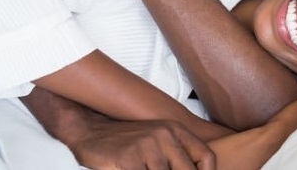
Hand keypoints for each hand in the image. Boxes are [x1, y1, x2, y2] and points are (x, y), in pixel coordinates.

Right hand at [73, 118, 215, 169]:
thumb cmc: (126, 143)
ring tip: (143, 169)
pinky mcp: (129, 159)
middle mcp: (164, 135)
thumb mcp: (156, 142)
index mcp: (175, 130)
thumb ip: (174, 156)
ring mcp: (147, 146)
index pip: (206, 157)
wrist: (90, 131)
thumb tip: (194, 169)